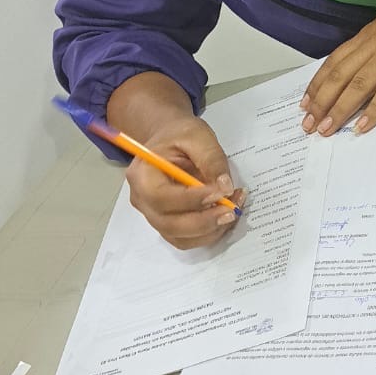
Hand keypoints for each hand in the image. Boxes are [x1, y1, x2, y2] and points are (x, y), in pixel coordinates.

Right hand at [125, 116, 244, 249]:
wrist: (171, 139)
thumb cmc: (179, 135)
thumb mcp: (198, 136)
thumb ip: (211, 159)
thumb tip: (225, 188)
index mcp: (142, 175)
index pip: (163, 198)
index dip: (193, 200)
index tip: (221, 192)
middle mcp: (142, 200)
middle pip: (170, 225)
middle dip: (205, 221)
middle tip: (232, 209)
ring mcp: (153, 216)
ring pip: (181, 238)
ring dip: (211, 230)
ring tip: (233, 208)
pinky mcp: (168, 224)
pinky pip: (187, 239)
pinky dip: (209, 233)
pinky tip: (224, 214)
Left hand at [301, 0, 375, 136]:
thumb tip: (370, 61)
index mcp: (368, 35)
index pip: (334, 62)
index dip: (317, 84)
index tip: (305, 102)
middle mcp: (373, 44)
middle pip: (339, 76)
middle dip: (320, 102)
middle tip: (307, 124)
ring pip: (357, 85)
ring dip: (339, 110)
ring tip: (325, 130)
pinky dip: (373, 110)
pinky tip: (362, 126)